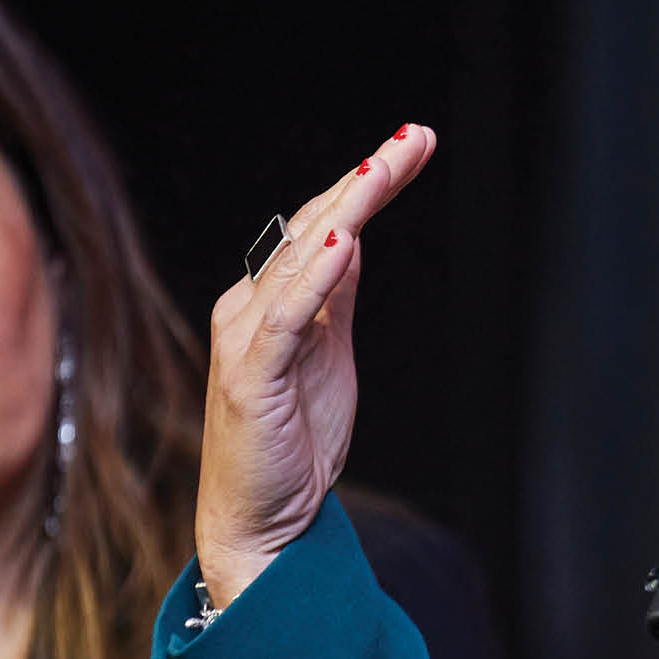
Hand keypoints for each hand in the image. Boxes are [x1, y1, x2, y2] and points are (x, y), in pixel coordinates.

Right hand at [198, 123, 435, 605]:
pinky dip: (311, 278)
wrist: (263, 520)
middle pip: (315, 227)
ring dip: (343, 210)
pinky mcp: (250, 377)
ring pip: (299, 259)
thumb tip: (355, 236)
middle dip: (366, 179)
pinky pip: (285, 318)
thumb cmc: (294, 438)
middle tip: (410, 137)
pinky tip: (341, 243)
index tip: (412, 143)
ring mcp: (246, 340)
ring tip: (380, 169)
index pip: (325, 224)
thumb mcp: (330, 352)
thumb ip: (335, 295)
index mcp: (273, 299)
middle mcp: (251, 308)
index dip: (368, 182)